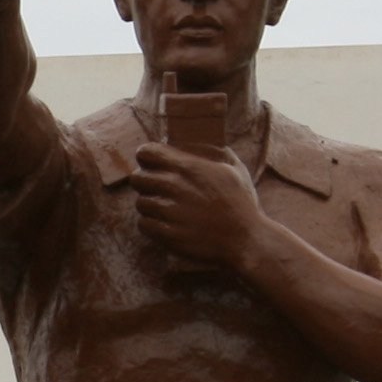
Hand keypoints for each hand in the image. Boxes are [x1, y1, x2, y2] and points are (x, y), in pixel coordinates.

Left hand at [125, 143, 266, 275]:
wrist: (245, 240)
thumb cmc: (241, 204)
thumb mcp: (234, 169)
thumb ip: (215, 152)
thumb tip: (196, 141)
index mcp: (189, 167)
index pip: (147, 152)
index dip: (147, 157)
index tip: (152, 164)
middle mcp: (175, 186)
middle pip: (137, 178)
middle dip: (146, 182)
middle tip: (158, 190)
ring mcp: (169, 211)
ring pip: (140, 203)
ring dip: (151, 206)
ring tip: (167, 210)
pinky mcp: (166, 234)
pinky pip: (143, 224)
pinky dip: (152, 225)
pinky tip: (166, 224)